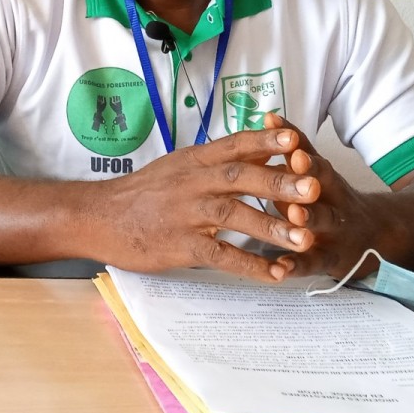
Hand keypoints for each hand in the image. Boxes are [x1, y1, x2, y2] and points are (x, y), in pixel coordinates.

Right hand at [90, 127, 320, 280]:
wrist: (99, 217)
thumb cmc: (143, 192)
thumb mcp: (179, 166)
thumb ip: (218, 160)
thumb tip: (260, 148)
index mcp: (194, 160)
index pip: (234, 144)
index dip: (265, 140)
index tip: (297, 139)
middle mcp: (193, 182)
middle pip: (241, 177)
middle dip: (279, 181)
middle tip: (314, 187)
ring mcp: (186, 213)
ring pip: (234, 215)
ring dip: (272, 227)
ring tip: (305, 238)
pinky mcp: (180, 245)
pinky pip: (219, 255)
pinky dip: (249, 265)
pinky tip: (275, 273)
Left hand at [262, 113, 393, 278]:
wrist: (381, 236)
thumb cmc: (334, 199)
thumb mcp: (321, 173)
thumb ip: (297, 147)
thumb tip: (267, 116)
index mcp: (327, 179)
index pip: (316, 160)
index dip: (303, 152)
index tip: (287, 141)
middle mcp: (334, 202)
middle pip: (324, 188)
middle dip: (308, 179)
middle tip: (293, 168)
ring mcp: (335, 232)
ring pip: (322, 224)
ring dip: (307, 219)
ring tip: (292, 216)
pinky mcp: (330, 260)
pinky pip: (313, 263)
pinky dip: (297, 266)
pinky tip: (280, 268)